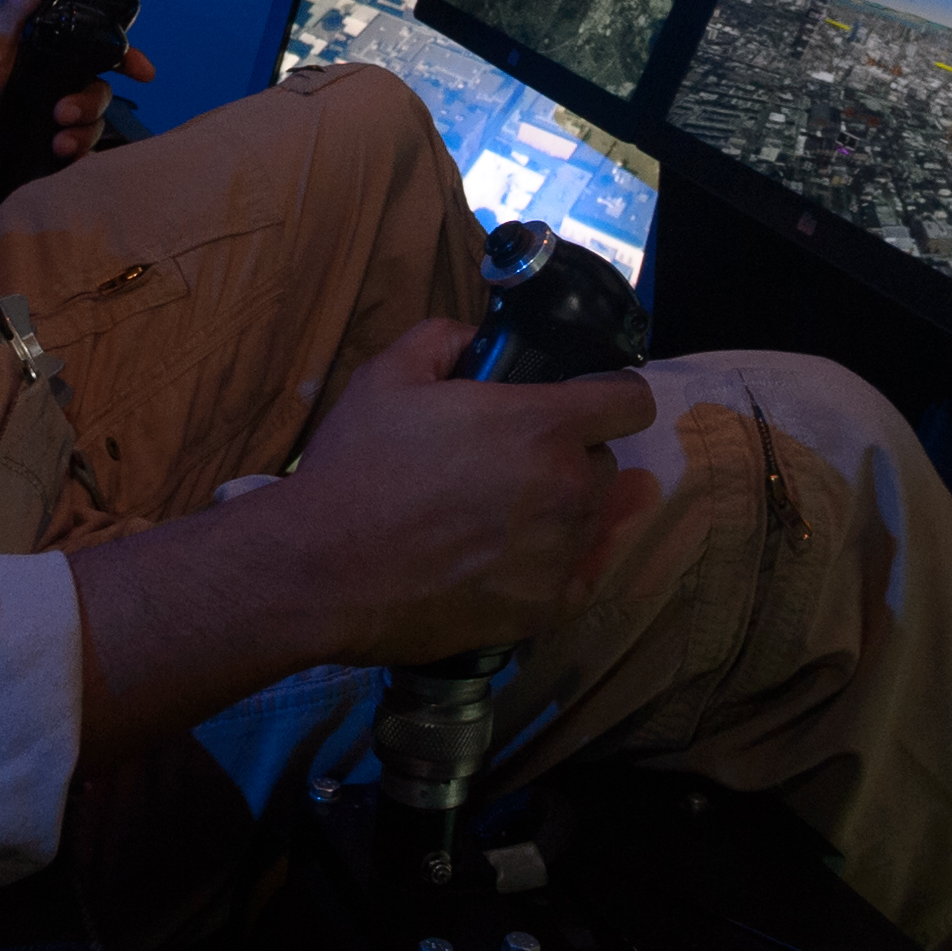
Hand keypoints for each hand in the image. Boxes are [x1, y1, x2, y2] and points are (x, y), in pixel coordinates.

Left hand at [0, 0, 158, 181]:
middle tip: (62, 112)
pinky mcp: (40, 148)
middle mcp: (53, 84)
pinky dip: (76, 152)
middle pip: (99, 91)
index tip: (144, 72)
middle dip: (92, 102)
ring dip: (85, 130)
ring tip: (59, 137)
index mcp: (46, 55)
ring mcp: (48, 117)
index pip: (96, 53)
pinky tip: (59, 151)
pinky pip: (75, 151)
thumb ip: (16, 9)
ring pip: (91, 123)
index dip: (124, 59)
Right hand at [65, 321, 656, 758]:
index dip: (608, 396)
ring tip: (494, 518)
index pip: (631, 401)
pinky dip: (553, 567)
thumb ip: (444, 340)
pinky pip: (576, 577)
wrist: (320, 569)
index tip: (580, 403)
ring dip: (558, 513)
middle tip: (507, 465)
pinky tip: (512, 560)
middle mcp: (569, 488)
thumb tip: (475, 343)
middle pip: (603, 463)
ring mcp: (561, 554)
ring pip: (588, 521)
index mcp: (543, 424)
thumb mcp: (388, 376)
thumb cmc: (355, 467)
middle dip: (568, 457)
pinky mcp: (544, 610)